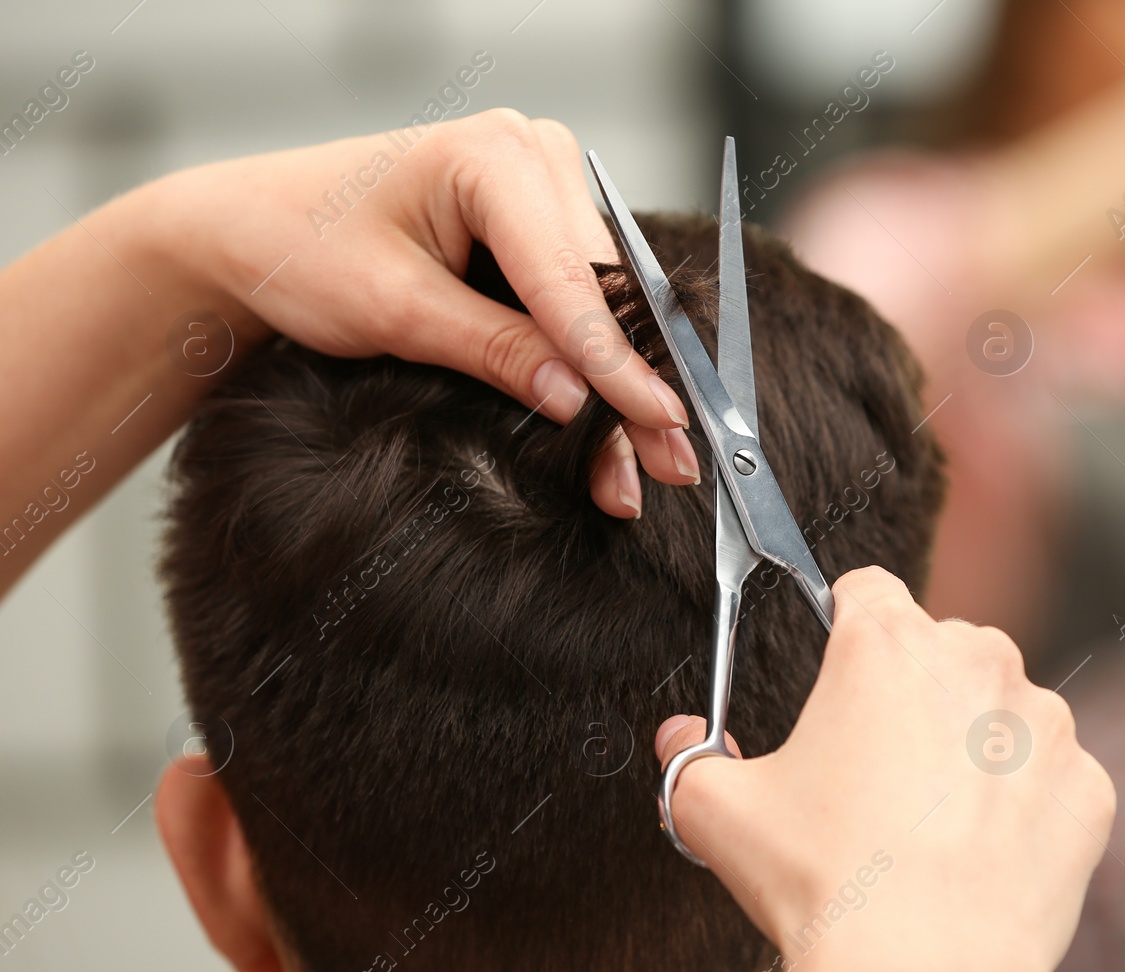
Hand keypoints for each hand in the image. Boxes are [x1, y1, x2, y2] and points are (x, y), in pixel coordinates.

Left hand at [152, 109, 696, 516]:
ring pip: (604, 302)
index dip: (616, 363)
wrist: (252, 230)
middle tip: (672, 463)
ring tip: (650, 463)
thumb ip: (492, 349)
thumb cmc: (298, 248)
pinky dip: (594, 364)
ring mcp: (542, 186)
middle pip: (606, 291)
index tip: (658, 424)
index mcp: (493, 155)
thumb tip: (575, 398)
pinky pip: (580, 300)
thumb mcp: (394, 310)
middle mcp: (533, 156)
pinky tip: (616, 422)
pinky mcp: (538, 223)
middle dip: (633, 384)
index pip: (574, 278)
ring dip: (622, 385)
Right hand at [655, 566, 1114, 971]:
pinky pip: (1052, 782)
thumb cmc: (820, 882)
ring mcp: (1044, 725)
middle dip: (915, 695)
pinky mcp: (1088, 788)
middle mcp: (977, 662)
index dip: (847, 626)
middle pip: (943, 651)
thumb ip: (690, 759)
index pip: (867, 590)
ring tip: (931, 827)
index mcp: (886, 644)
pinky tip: (981, 860)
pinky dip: (1025, 810)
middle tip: (877, 771)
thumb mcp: (717, 812)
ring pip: (1005, 714)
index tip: (842, 670)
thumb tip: (679, 742)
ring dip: (975, 749)